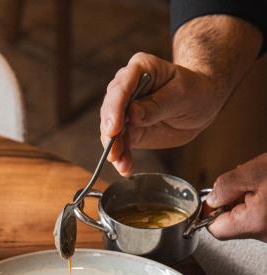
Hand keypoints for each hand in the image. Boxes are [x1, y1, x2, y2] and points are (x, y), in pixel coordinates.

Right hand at [100, 52, 224, 174]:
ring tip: (121, 164)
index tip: (114, 129)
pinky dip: (122, 157)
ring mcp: (126, 110)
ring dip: (114, 149)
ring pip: (111, 130)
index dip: (115, 109)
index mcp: (140, 68)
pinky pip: (121, 144)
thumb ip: (157, 104)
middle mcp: (127, 87)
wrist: (202, 105)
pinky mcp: (129, 129)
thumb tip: (132, 114)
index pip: (121, 87)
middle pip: (110, 110)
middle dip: (111, 133)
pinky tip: (125, 167)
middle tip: (115, 152)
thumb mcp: (182, 94)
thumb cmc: (195, 90)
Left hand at [206, 154, 266, 241]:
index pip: (215, 229)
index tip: (213, 197)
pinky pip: (259, 217)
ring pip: (246, 220)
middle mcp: (264, 234)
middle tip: (243, 183)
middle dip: (231, 202)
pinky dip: (258, 203)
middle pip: (231, 224)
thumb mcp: (256, 171)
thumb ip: (227, 185)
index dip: (209, 212)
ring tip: (259, 183)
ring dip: (246, 201)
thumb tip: (211, 198)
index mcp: (254, 223)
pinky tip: (264, 189)